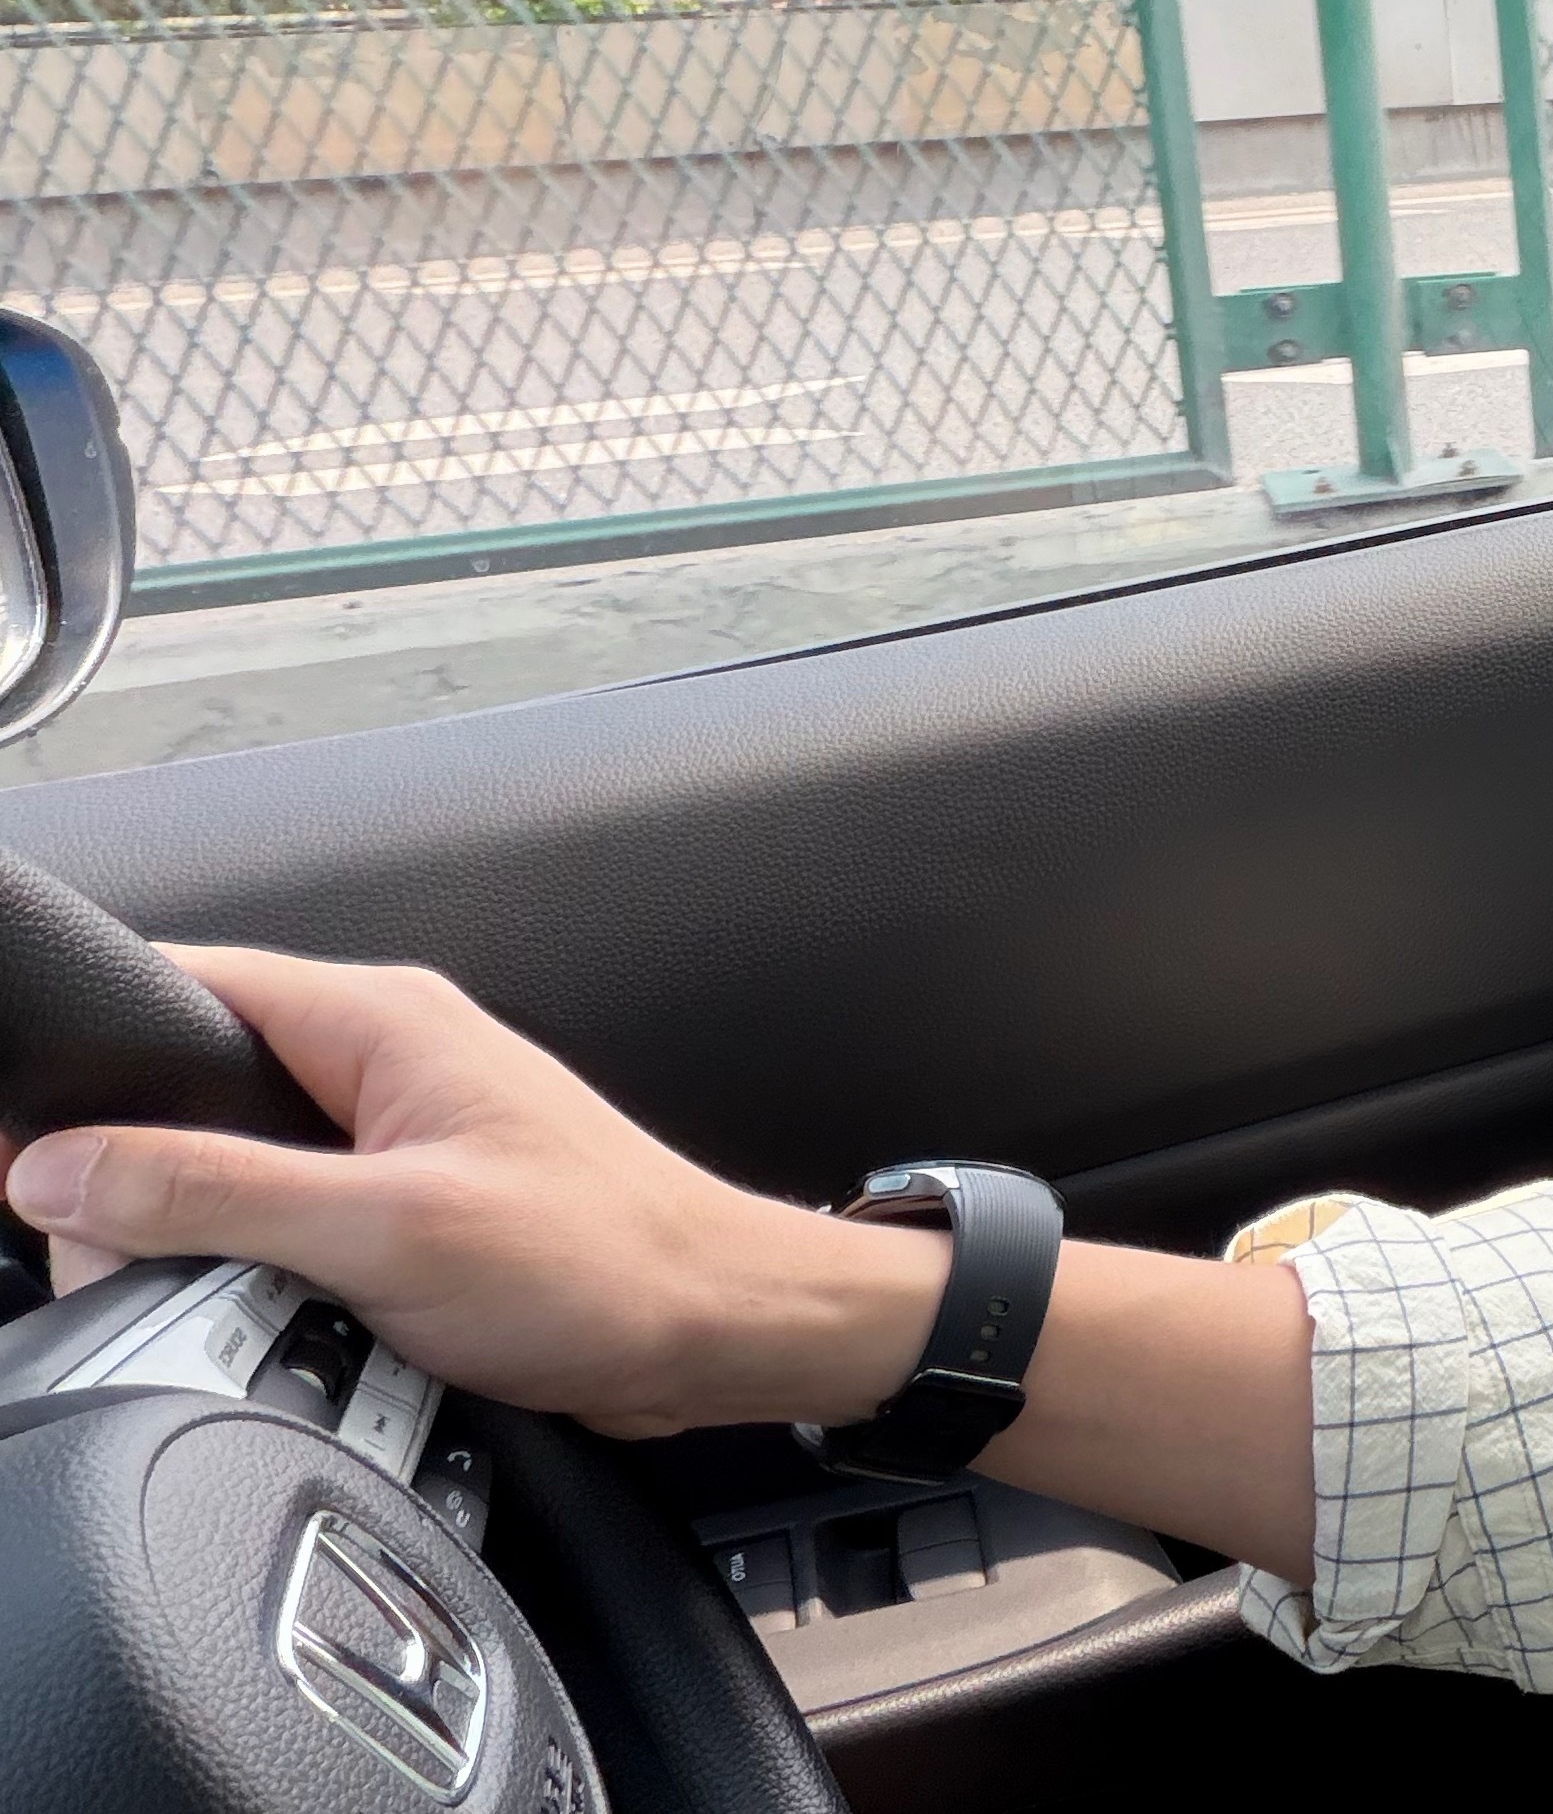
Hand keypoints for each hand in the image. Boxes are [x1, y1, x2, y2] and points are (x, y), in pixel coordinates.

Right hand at [0, 947, 941, 1437]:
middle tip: (136, 1256)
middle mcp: (389, 1061)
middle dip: (143, 1174)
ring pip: (238, 1172)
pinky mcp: (413, 1211)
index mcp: (382, 1021)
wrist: (722, 1329)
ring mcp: (402, 1137)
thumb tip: (67, 1168)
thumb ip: (216, 1192)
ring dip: (211, 1239)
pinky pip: (295, 1228)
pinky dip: (266, 1276)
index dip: (97, 1056)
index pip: (190, 985)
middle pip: (197, 1090)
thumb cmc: (607, 1261)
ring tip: (237, 1297)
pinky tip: (285, 1323)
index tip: (35, 1135)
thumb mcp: (385, 1228)